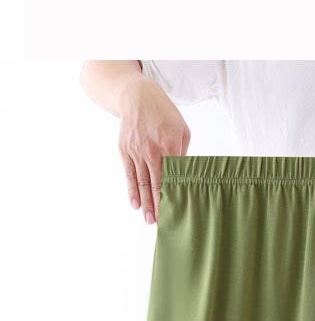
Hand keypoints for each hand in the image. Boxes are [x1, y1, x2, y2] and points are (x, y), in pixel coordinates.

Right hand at [118, 77, 190, 223]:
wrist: (137, 97)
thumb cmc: (165, 114)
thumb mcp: (182, 130)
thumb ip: (183, 153)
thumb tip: (184, 175)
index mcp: (169, 145)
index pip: (173, 176)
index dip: (174, 194)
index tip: (178, 210)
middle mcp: (151, 150)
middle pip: (155, 183)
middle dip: (158, 205)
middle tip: (161, 223)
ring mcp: (135, 151)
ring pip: (141, 182)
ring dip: (145, 203)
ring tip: (149, 220)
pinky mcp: (124, 150)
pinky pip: (128, 174)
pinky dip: (131, 191)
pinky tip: (135, 204)